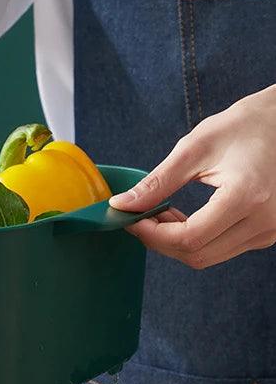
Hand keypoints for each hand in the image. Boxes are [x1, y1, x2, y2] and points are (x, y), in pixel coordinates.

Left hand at [109, 85, 275, 268]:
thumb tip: (122, 205)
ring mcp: (270, 231)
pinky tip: (183, 217)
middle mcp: (265, 221)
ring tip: (161, 212)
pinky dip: (195, 240)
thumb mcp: (195, 148)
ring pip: (208, 257)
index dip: (152, 234)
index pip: (189, 238)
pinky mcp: (268, 234)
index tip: (129, 218)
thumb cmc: (244, 126)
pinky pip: (222, 250)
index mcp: (247, 196)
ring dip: (176, 242)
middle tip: (140, 216)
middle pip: (197, 255)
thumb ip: (158, 182)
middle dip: (160, 240)